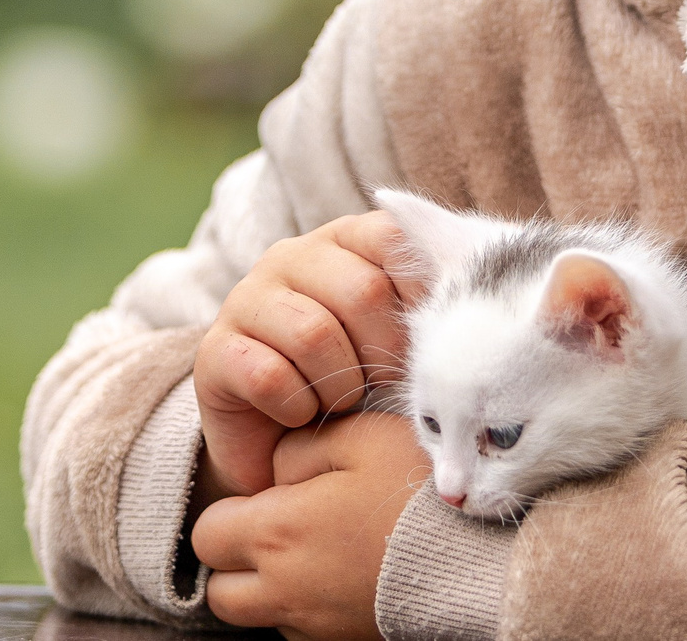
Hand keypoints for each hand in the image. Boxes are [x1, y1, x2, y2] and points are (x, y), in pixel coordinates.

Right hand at [194, 211, 408, 501]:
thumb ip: (428, 309)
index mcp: (345, 241)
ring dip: (341, 386)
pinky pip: (269, 376)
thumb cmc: (355, 383)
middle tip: (379, 383)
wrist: (282, 448)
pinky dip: (296, 407)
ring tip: (341, 401)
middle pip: (362, 291)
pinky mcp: (215, 350)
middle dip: (384, 353)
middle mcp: (292, 256)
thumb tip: (471, 309)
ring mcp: (247, 298)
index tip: (429, 340)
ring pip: (315, 334)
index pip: (393, 238)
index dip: (421, 294)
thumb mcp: (398, 340)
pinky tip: (299, 414)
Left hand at [194, 411, 430, 640]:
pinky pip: (298, 631)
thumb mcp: (359, 436)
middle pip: (219, 592)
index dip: (229, 513)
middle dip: (235, 562)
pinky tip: (341, 575)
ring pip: (257, 617)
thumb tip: (274, 472)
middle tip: (278, 531)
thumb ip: (299, 447)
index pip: (206, 534)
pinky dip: (304, 609)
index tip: (268, 498)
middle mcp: (283, 588)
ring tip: (311, 554)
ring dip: (267, 590)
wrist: (476, 555)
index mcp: (276, 531)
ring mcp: (312, 623)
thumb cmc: (415, 489)